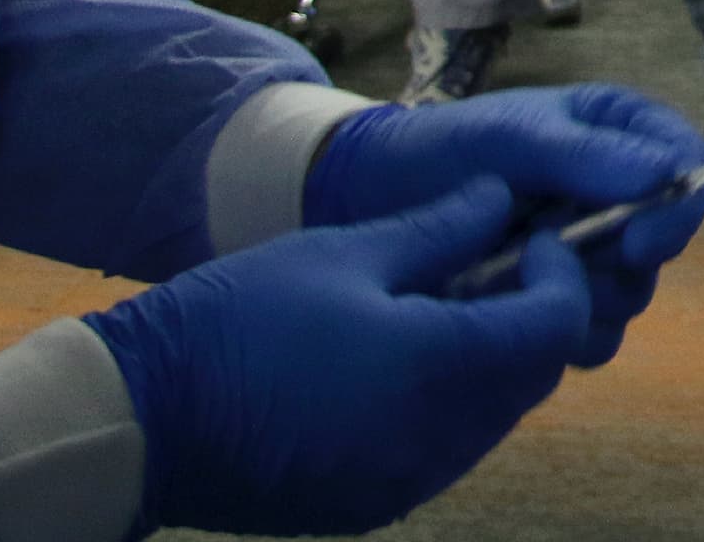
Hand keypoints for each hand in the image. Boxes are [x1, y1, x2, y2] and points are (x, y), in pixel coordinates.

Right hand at [86, 177, 590, 536]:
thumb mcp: (345, 253)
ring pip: (495, 418)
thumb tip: (502, 198)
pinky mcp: (377, 504)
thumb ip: (441, 229)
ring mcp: (408, 480)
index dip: (560, 276)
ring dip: (494, 365)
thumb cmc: (238, 320)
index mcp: (438, 367)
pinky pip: (447, 451)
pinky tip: (408, 368)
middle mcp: (437, 438)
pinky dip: (452, 408)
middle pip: (532, 376)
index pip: (553, 325)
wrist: (143, 420)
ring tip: (447, 313)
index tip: (535, 240)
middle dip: (533, 318)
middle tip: (500, 269)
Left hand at [304, 87, 703, 367]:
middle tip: (548, 259)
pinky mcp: (562, 300)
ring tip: (516, 280)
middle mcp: (617, 194)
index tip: (635, 244)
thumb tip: (667, 173)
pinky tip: (512, 316)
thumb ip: (585, 154)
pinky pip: (594, 336)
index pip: (691, 169)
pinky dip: (560, 335)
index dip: (677, 211)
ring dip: (583, 300)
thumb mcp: (511, 140)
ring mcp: (591, 251)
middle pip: (665, 243)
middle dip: (616, 263)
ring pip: (631, 295)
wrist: (372, 200)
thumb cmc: (443, 151)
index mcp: (619, 135)